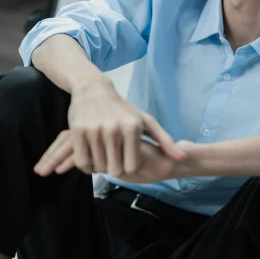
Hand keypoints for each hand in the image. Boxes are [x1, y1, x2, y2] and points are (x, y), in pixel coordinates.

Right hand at [34, 80, 186, 176]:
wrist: (93, 89)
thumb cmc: (122, 109)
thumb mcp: (145, 121)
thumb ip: (164, 140)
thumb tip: (182, 156)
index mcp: (132, 127)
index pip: (132, 166)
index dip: (129, 167)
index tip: (126, 160)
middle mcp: (113, 129)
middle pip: (115, 170)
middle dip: (114, 169)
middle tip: (112, 160)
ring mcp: (94, 130)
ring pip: (98, 167)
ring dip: (99, 166)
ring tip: (102, 155)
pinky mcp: (77, 132)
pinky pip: (82, 162)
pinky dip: (86, 165)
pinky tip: (91, 156)